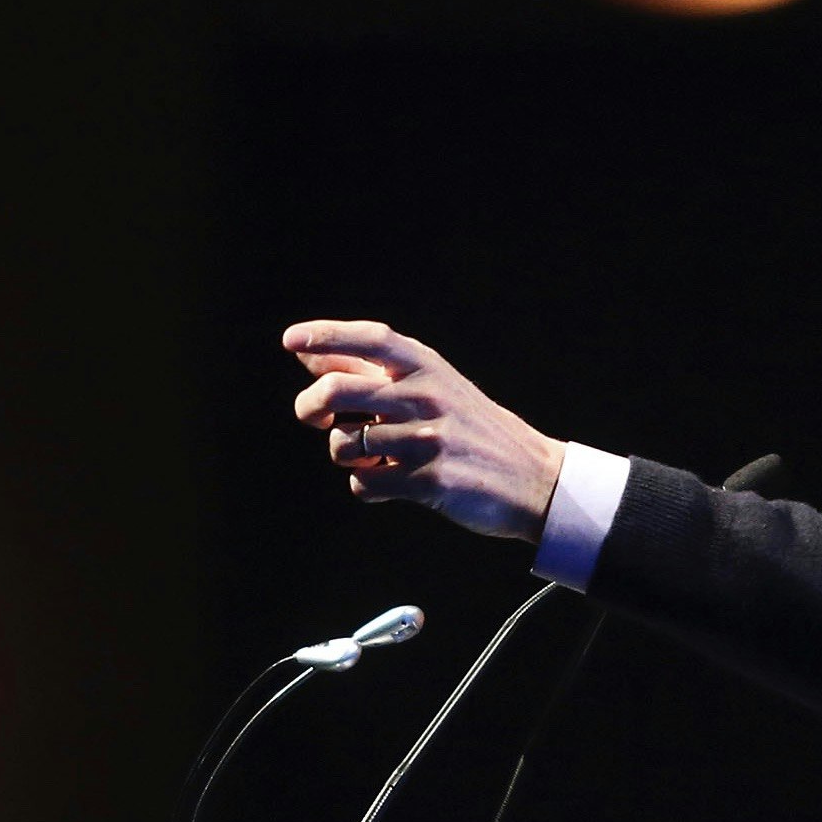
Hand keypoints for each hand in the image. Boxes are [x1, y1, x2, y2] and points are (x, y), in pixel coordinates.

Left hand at [283, 320, 566, 541]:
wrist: (532, 478)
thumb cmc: (470, 429)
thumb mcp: (431, 387)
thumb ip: (372, 372)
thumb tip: (309, 353)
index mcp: (427, 367)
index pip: (370, 339)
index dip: (326, 335)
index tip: (290, 339)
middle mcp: (426, 396)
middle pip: (337, 391)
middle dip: (310, 407)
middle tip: (314, 417)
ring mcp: (427, 439)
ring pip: (345, 445)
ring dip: (347, 456)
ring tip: (374, 458)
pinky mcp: (429, 481)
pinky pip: (364, 484)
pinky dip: (365, 487)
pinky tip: (387, 482)